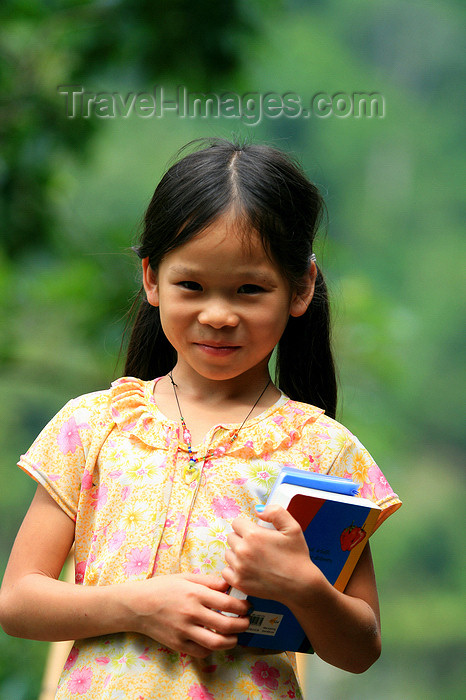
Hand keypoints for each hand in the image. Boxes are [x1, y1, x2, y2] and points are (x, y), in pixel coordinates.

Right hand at [126, 573, 250, 657]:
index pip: (228, 603)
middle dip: (243, 625)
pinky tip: (215, 641)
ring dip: (232, 641)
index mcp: (195, 593)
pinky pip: (201, 652)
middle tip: (247, 622)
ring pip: (216, 643)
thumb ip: (209, 581)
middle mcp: (191, 613)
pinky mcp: (178, 644)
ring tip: (236, 636)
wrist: (137, 605)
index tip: (247, 606)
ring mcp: (184, 631)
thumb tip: (229, 585)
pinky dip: (212, 649)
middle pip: (226, 625)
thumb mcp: (186, 577)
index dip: (243, 606)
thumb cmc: (163, 587)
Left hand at [222, 505, 324, 605]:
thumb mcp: (292, 528)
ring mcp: (239, 568)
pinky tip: (247, 569)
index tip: (256, 533)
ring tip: (253, 558)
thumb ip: (276, 512)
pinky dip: (234, 570)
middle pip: (231, 537)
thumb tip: (258, 510)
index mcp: (253, 535)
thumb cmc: (297, 557)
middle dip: (241, 539)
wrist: (300, 585)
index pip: (237, 523)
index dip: (247, 526)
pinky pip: (226, 571)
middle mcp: (243, 551)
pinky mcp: (239, 582)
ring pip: (228, 553)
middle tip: (257, 546)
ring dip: (237, 554)